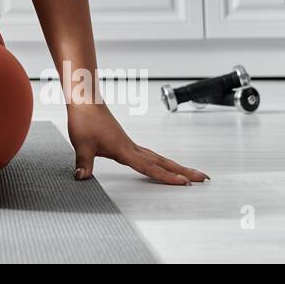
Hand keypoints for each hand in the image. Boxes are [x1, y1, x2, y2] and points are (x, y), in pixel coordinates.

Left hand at [66, 102, 208, 184]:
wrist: (84, 100)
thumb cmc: (84, 119)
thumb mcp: (81, 144)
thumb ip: (84, 163)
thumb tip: (82, 178)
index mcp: (124, 149)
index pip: (150, 167)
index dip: (167, 177)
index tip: (185, 183)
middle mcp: (131, 146)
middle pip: (162, 161)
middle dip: (183, 171)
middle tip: (203, 178)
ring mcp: (129, 143)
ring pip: (157, 157)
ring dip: (174, 166)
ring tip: (190, 173)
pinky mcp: (124, 141)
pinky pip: (148, 154)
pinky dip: (159, 162)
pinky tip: (160, 165)